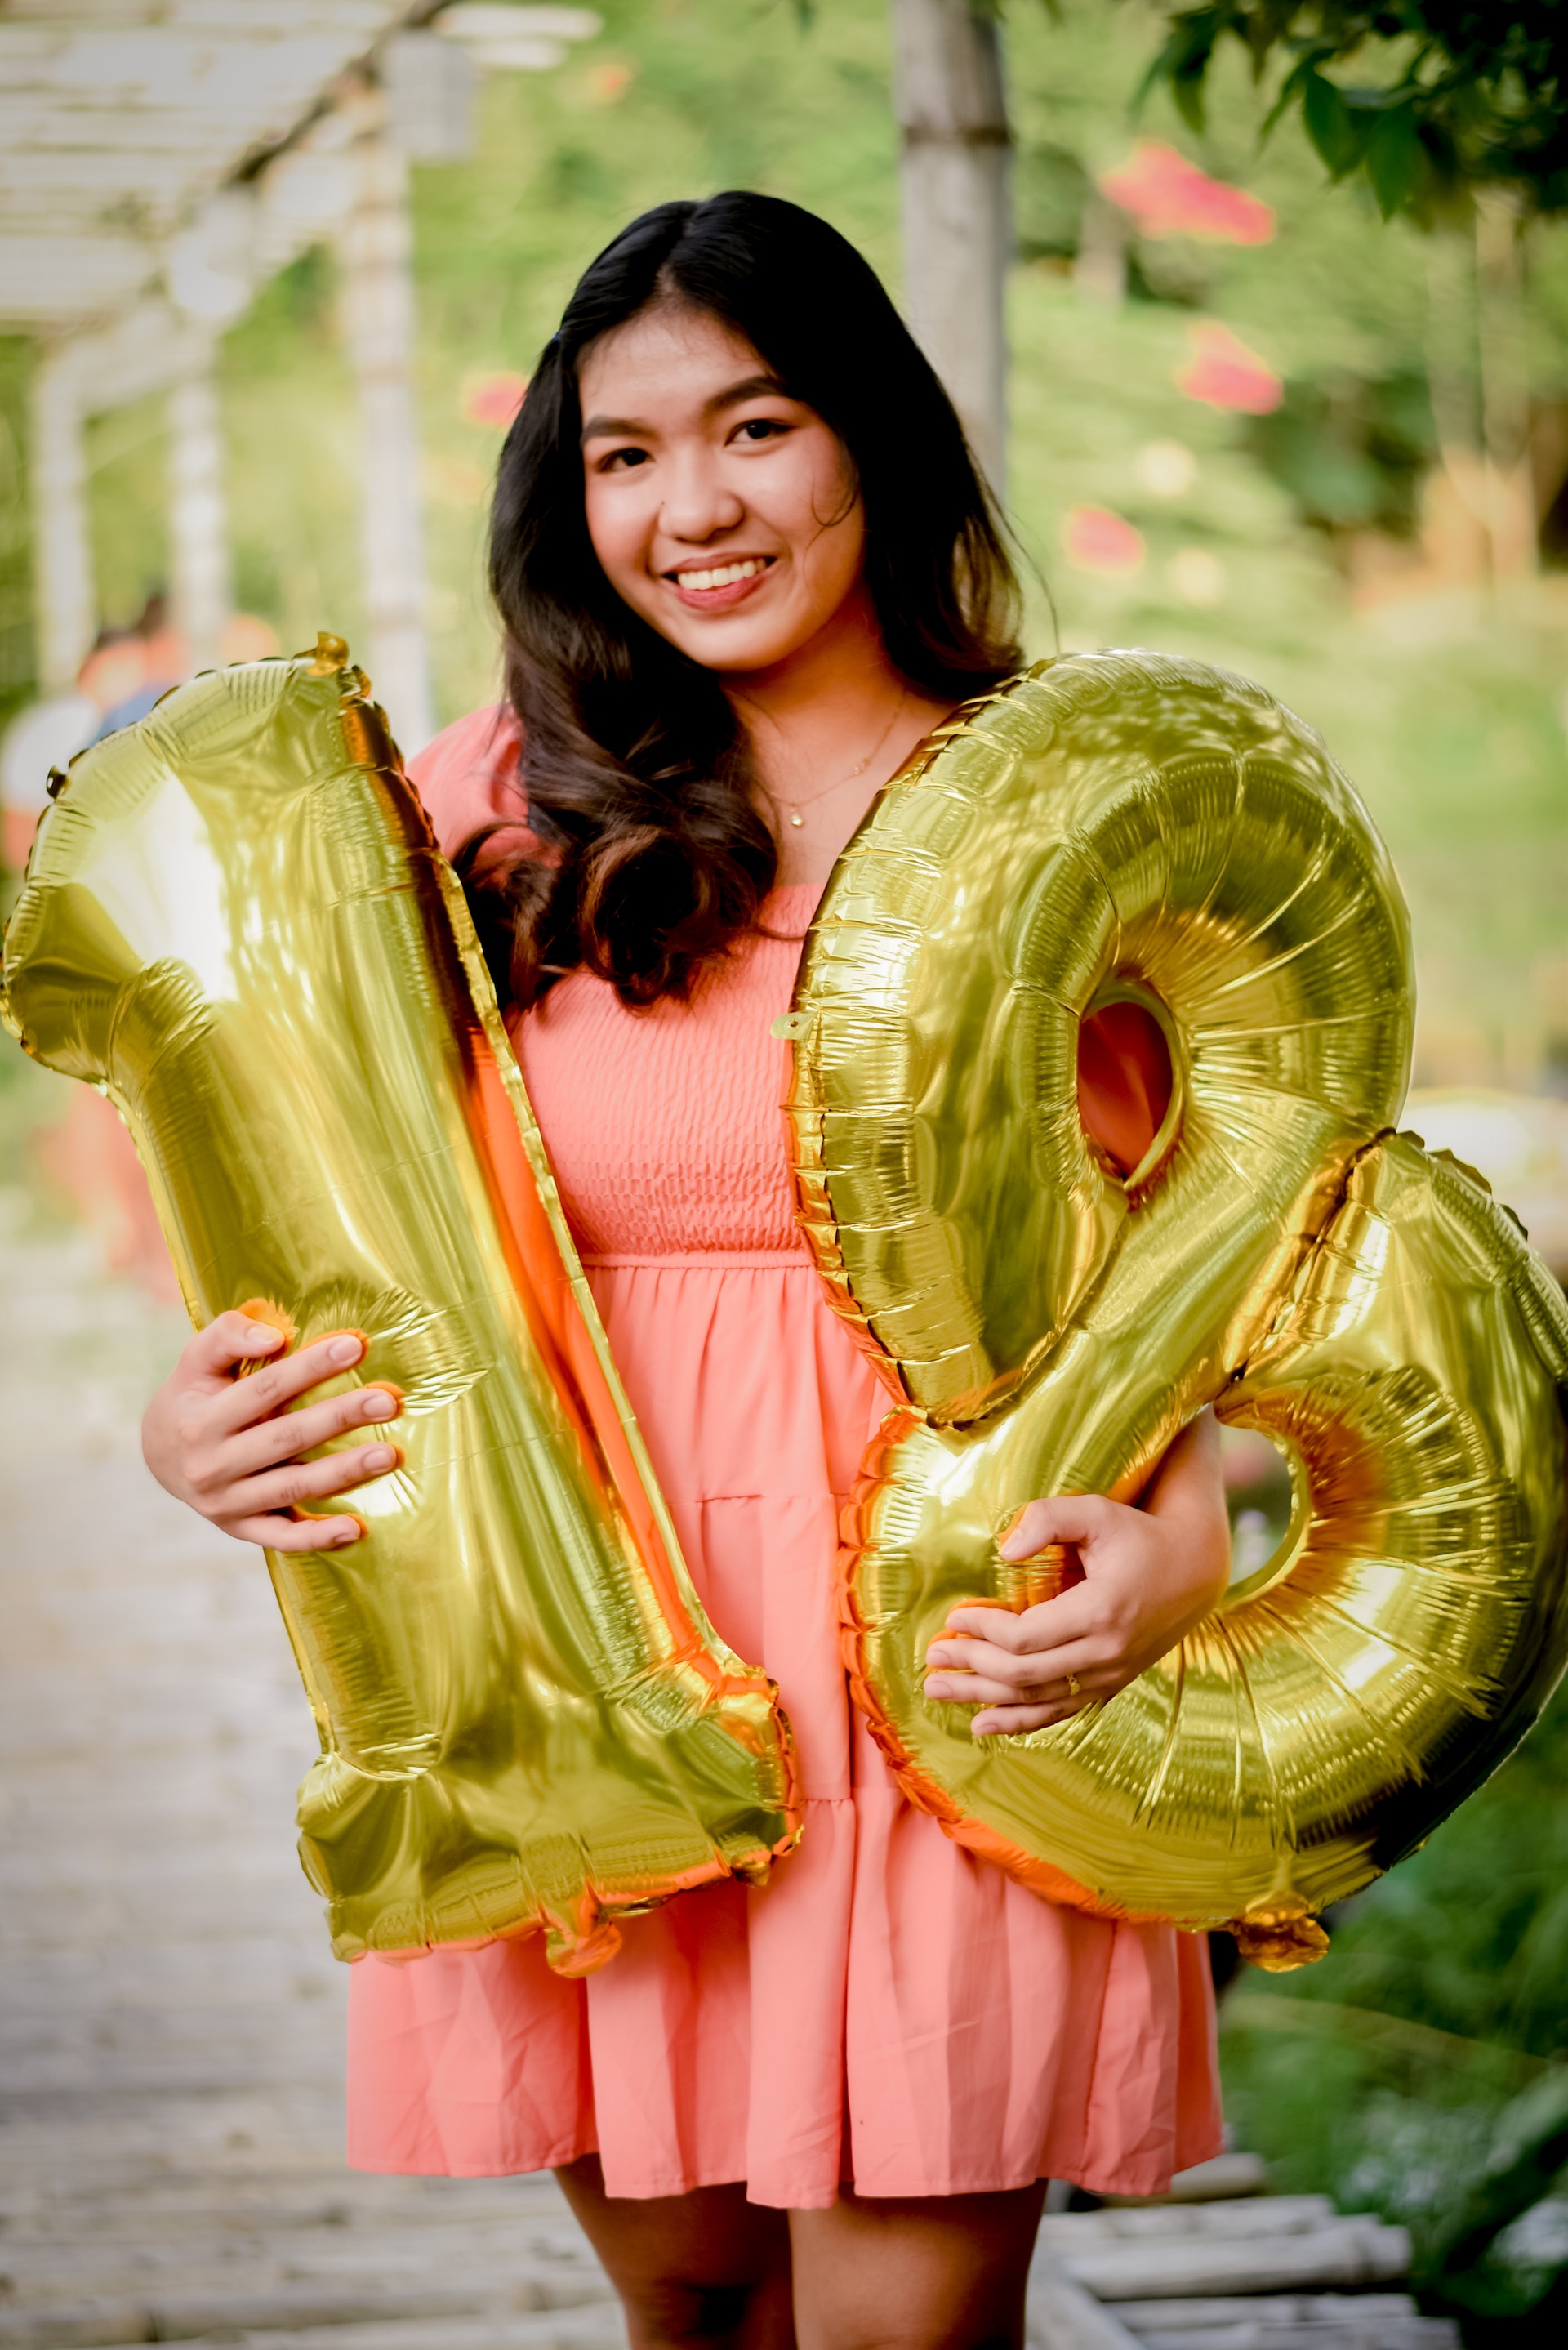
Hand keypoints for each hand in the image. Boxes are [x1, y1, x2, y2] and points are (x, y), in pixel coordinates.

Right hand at [141, 1312, 403, 1550]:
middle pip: (286, 1438)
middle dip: (339, 1418)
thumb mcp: (196, 1360)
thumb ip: (229, 1336)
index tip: (355, 1346)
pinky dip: (318, 1537)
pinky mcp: (240, 1529)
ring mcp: (226, 1503)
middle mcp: (212, 1465)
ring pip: (293, 1487)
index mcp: (202, 1420)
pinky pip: (283, 1538)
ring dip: (344, 1472)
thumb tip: (274, 1338)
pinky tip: (357, 1528)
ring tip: (389, 1454)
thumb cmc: (192, 1397)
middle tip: (388, 1401)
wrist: (159, 1456)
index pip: (265, 1389)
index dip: (311, 1366)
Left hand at [922, 1412, 1229, 1735]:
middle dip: (971, 1668)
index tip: (954, 1618)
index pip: (1026, 1638)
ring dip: (983, 1699)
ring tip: (938, 1691)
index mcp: (1100, 1612)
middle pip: (1024, 1675)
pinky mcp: (1110, 1684)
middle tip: (931, 1656)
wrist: (1194, 1569)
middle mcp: (1106, 1653)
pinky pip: (1059, 1711)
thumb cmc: (1137, 1534)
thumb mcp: (1096, 1511)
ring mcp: (1110, 1675)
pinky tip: (982, 1726)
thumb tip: (1004, 1551)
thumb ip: (1048, 1518)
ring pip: (1037, 1700)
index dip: (983, 1632)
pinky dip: (1019, 1722)